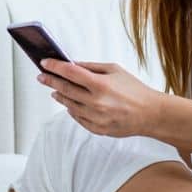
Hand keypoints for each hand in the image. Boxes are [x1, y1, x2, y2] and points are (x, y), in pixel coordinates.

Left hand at [38, 60, 162, 137]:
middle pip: (65, 90)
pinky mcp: (97, 129)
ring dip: (59, 96)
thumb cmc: (134, 89)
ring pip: (69, 105)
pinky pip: (78, 118)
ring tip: (54, 90)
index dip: (54, 67)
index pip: (70, 73)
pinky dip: (72, 109)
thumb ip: (91, 67)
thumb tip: (71, 64)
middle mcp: (96, 102)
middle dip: (51, 81)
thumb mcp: (115, 70)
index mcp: (101, 85)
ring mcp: (96, 118)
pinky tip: (69, 104)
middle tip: (41, 76)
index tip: (44, 63)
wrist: (150, 114)